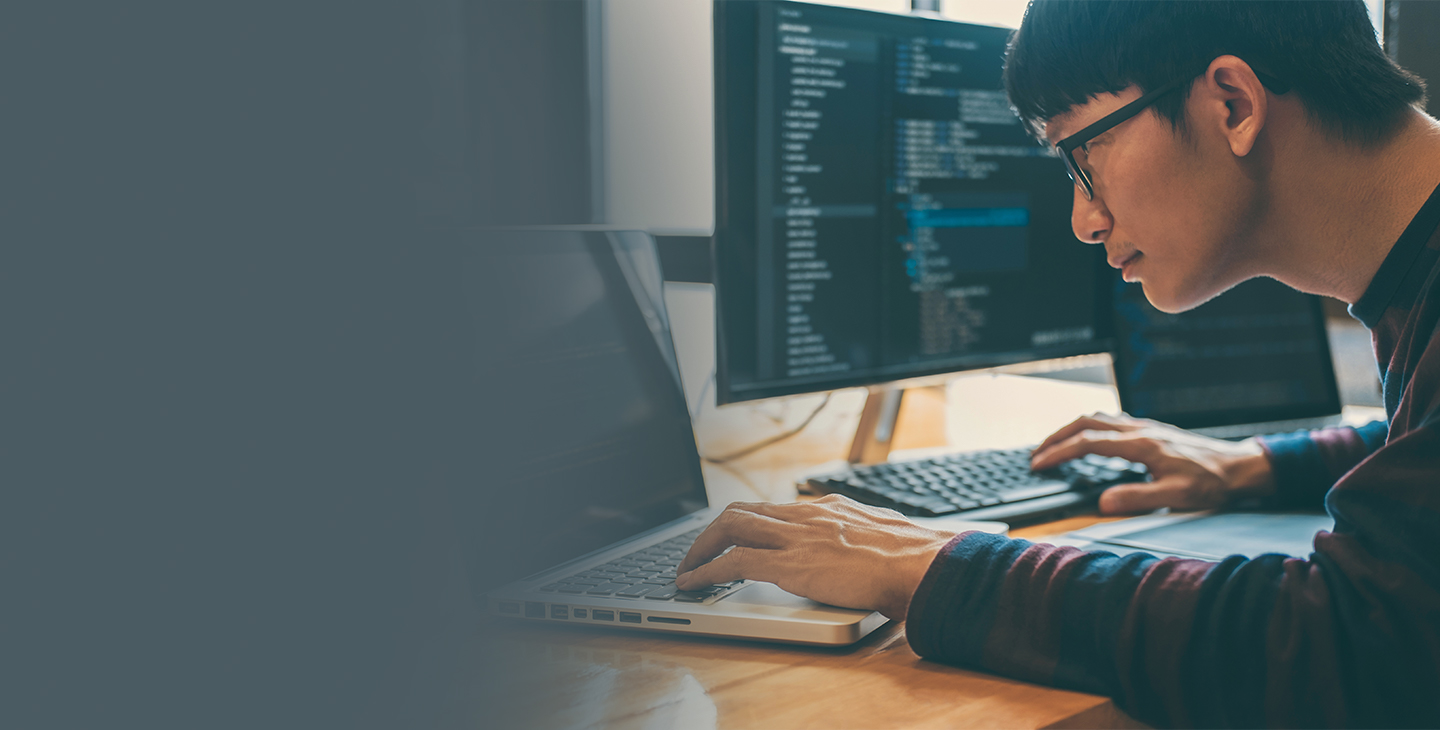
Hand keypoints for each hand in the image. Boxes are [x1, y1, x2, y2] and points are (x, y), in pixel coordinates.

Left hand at [675, 495, 956, 619]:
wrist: (923, 565)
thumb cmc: (913, 559)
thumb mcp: (881, 536)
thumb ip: (861, 537)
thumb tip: (863, 549)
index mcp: (828, 509)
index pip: (774, 508)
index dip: (748, 522)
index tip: (736, 535)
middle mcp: (806, 516)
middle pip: (744, 511)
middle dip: (714, 531)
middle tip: (699, 550)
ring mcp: (796, 537)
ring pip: (731, 528)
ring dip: (702, 547)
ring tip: (688, 567)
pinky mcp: (791, 564)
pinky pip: (734, 562)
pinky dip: (706, 571)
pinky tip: (692, 583)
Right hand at [1030, 412, 1274, 513]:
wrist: (1239, 467)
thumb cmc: (1212, 483)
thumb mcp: (1176, 497)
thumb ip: (1137, 499)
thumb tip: (1102, 504)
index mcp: (1141, 445)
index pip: (1088, 443)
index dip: (1059, 453)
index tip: (1039, 464)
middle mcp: (1140, 430)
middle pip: (1086, 422)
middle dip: (1056, 437)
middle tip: (1037, 454)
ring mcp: (1145, 427)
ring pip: (1098, 418)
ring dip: (1071, 429)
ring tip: (1055, 445)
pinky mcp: (1151, 431)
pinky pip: (1111, 421)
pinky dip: (1090, 428)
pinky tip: (1089, 439)